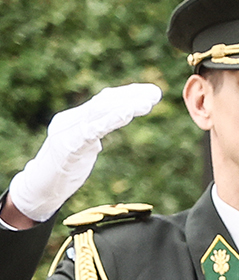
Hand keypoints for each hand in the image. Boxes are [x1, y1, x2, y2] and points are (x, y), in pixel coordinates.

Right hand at [6, 84, 162, 223]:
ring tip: (147, 103)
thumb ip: (94, 133)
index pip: (103, 101)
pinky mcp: (69, 146)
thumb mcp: (83, 146)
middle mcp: (70, 120)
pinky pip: (92, 130)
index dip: (127, 94)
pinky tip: (126, 114)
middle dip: (131, 96)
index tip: (150, 91)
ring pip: (99, 113)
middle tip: (156, 92)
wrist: (40, 188)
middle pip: (103, 102)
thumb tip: (109, 125)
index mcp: (74, 118)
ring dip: (125, 107)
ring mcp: (68, 132)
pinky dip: (111, 120)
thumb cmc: (63, 169)